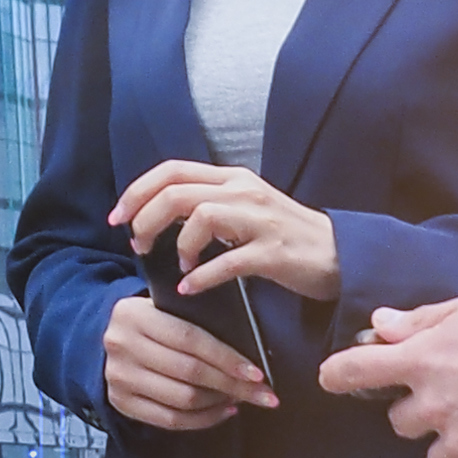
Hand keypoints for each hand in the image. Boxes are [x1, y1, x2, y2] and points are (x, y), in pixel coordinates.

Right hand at [100, 291, 269, 431]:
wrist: (104, 335)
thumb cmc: (150, 319)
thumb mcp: (163, 306)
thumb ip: (194, 318)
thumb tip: (247, 347)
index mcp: (135, 314)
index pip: (190, 338)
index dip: (226, 357)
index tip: (257, 373)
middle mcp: (122, 345)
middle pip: (189, 372)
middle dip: (232, 385)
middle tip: (262, 394)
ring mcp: (118, 377)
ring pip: (182, 399)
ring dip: (219, 402)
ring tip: (241, 398)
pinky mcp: (120, 402)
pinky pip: (169, 420)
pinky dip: (202, 420)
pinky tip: (222, 411)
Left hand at [117, 161, 340, 304]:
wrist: (338, 254)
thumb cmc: (285, 236)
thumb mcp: (244, 209)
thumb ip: (208, 204)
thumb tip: (160, 214)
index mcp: (232, 178)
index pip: (172, 170)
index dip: (137, 191)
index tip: (119, 217)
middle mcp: (243, 191)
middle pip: (176, 192)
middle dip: (145, 218)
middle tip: (137, 244)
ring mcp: (259, 220)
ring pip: (200, 217)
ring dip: (177, 244)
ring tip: (177, 264)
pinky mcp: (273, 252)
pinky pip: (228, 261)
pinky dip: (201, 276)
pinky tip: (190, 287)